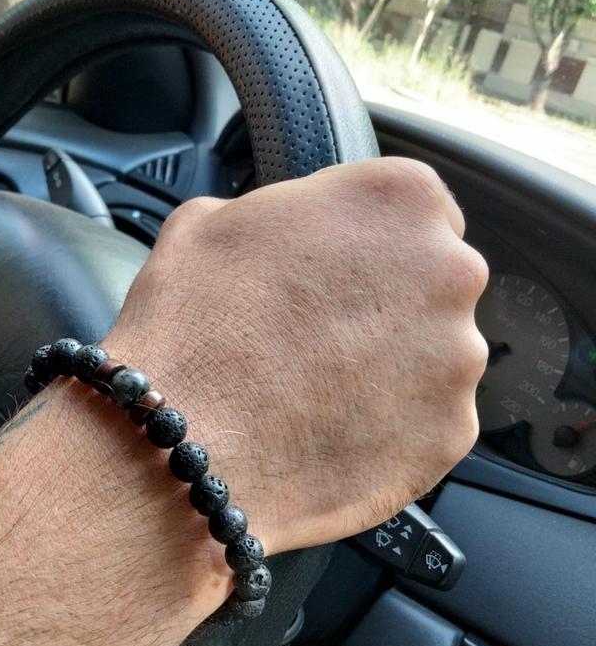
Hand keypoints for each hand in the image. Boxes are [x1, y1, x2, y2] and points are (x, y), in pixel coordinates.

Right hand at [105, 157, 487, 553]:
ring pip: (438, 352)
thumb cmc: (193, 329)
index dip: (373, 239)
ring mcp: (458, 357)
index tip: (344, 265)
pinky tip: (334, 427)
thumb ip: (280, 208)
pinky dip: (393, 424)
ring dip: (395, 364)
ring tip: (321, 386)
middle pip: (437, 278)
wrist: (186, 447)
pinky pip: (430, 419)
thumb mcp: (209, 222)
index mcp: (400, 199)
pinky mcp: (452, 432)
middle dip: (391, 301)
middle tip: (324, 331)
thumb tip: (287, 229)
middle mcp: (449, 270)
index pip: (418, 206)